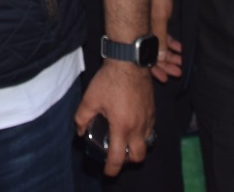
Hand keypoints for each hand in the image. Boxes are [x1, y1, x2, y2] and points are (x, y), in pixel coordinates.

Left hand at [75, 60, 155, 177]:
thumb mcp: (90, 99)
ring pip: (146, 143)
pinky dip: (142, 133)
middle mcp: (138, 127)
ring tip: (123, 139)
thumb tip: (80, 131)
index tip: (107, 171)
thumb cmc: (110, 80)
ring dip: (136, 146)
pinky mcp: (153, 111)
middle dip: (128, 160)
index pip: (118, 158)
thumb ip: (82, 117)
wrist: (130, 62)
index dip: (111, 169)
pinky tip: (131, 124)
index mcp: (122, 127)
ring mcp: (148, 119)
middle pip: (138, 156)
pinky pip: (150, 130)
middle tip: (118, 154)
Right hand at [149, 0, 184, 81]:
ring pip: (162, 48)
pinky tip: (181, 49)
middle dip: (167, 65)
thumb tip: (160, 58)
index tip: (166, 78)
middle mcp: (145, 35)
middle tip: (178, 72)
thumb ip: (160, 39)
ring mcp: (152, 30)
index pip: (146, 58)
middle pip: (155, 56)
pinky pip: (166, 39)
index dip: (156, 70)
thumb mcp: (159, 20)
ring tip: (182, 63)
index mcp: (141, 35)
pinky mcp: (159, 25)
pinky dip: (173, 45)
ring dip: (172, 56)